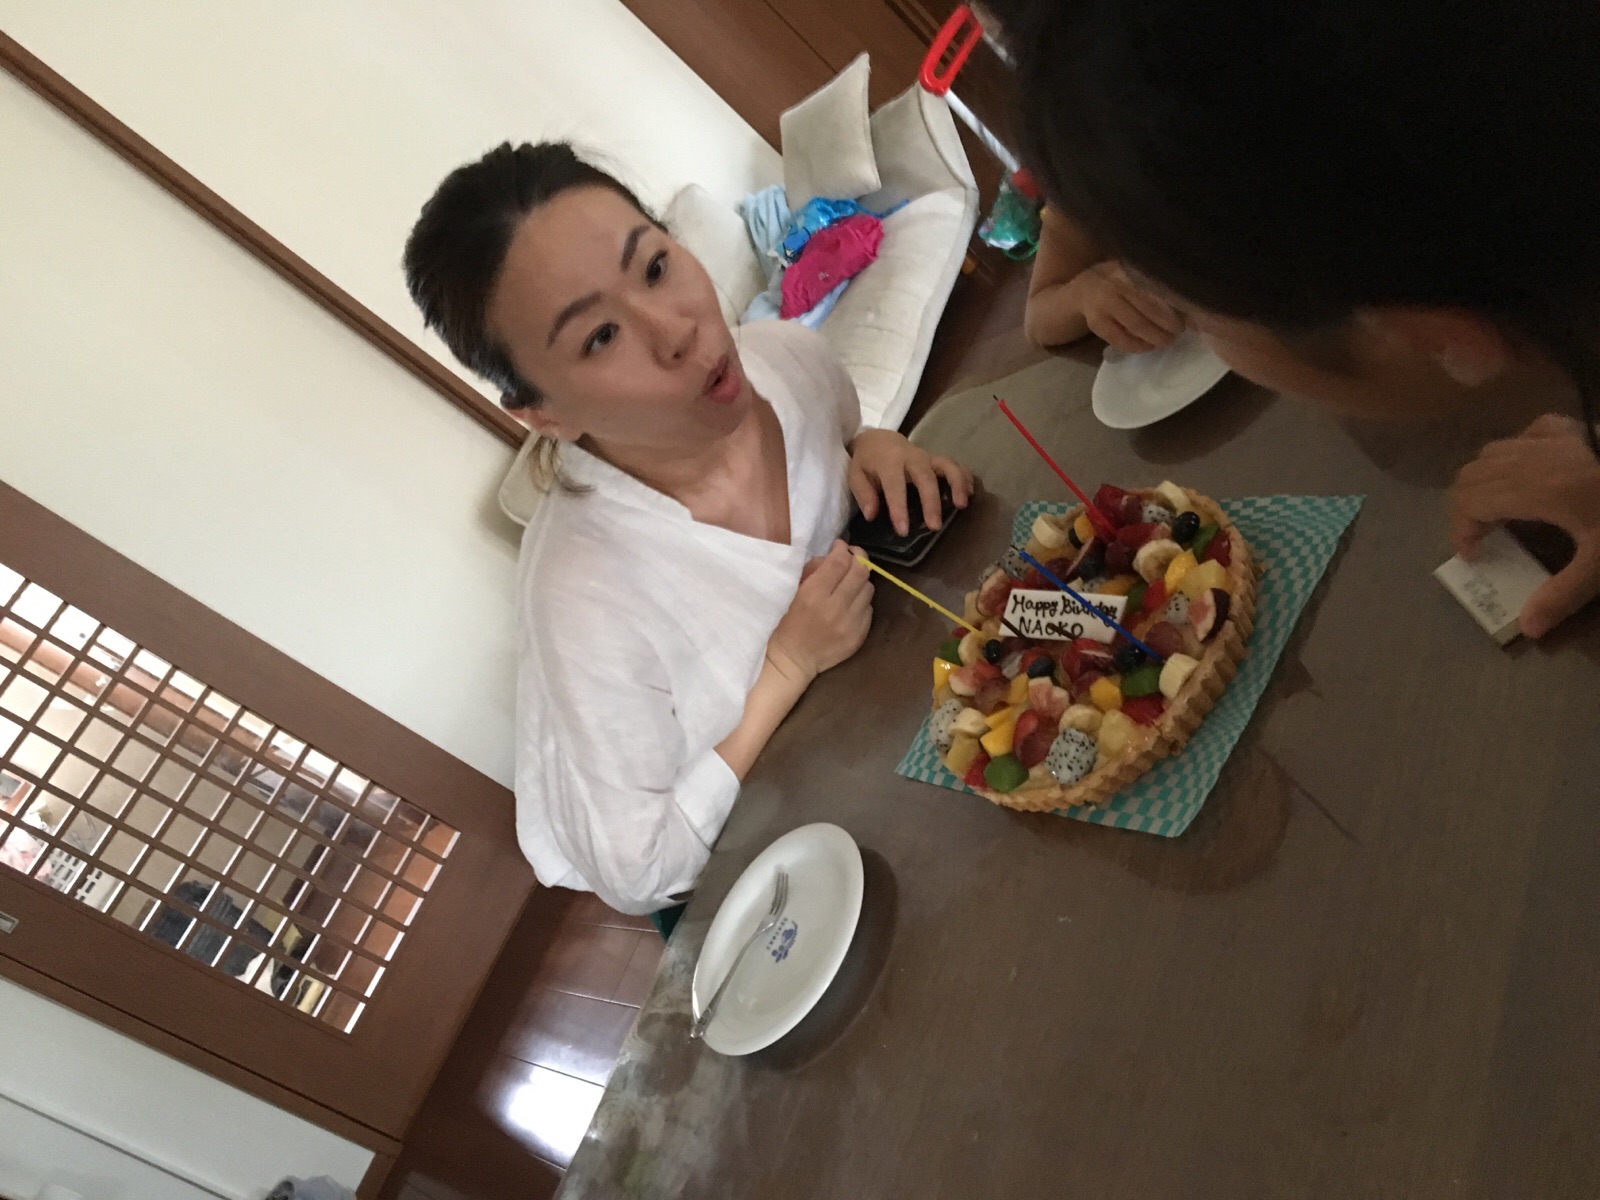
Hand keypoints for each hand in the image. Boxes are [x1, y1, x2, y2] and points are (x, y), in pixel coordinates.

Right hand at [767, 541, 873, 680]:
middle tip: (852, 557)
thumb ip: (812, 571)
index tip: (840, 545)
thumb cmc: (785, 623)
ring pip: (868, 589)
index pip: (839, 562)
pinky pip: (869, 609)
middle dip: (858, 558)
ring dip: (861, 581)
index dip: (843, 548)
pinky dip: (861, 601)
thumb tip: (833, 555)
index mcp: (813, 595)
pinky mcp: (859, 636)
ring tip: (850, 582)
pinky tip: (850, 604)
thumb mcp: (791, 592)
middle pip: (860, 572)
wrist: (792, 661)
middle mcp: (835, 608)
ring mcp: (850, 624)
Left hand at [848, 429, 972, 536]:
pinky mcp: (937, 459)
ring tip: (962, 505)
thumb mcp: (855, 474)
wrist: (878, 439)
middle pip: (925, 477)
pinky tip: (971, 494)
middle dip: (931, 502)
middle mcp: (911, 457)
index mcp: (888, 461)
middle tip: (935, 526)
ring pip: (946, 466)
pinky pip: (955, 465)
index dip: (898, 508)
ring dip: (957, 484)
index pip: (894, 485)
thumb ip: (863, 493)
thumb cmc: (867, 461)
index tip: (903, 530)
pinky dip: (965, 477)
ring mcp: (927, 457)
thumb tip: (872, 515)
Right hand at [1067, 262, 1183, 353]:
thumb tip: (1187, 304)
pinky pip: (1121, 338)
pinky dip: (1137, 345)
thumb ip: (1154, 283)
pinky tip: (1148, 346)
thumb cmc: (1117, 282)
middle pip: (1149, 305)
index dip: (1175, 301)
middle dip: (1169, 322)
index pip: (1157, 285)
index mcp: (1129, 266)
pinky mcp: (1096, 322)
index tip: (1191, 312)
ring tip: (1168, 341)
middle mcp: (1115, 280)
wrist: (1080, 291)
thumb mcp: (1133, 273)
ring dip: (1156, 336)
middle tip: (1180, 331)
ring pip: (1136, 324)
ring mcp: (1103, 302)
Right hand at [1451, 413, 1599, 636]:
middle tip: (1481, 538)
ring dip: (1482, 483)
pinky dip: (1511, 455)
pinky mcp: (1565, 427)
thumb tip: (1528, 628)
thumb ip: (1564, 593)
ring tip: (1499, 509)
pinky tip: (1526, 473)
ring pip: (1488, 454)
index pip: (1471, 503)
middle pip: (1470, 478)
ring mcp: (1547, 438)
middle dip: (1465, 510)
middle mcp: (1530, 459)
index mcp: (1534, 491)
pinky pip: (1520, 436)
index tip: (1473, 556)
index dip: (1461, 531)